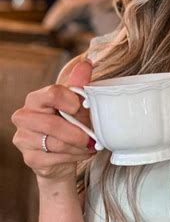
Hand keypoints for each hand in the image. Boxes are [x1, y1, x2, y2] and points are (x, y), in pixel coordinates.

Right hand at [11, 60, 94, 184]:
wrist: (61, 153)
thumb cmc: (68, 122)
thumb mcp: (75, 102)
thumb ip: (79, 83)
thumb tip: (86, 62)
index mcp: (35, 99)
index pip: (52, 94)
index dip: (71, 102)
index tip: (82, 108)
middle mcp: (24, 117)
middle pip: (52, 124)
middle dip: (78, 133)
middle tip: (94, 137)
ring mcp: (23, 138)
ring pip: (56, 143)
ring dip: (78, 146)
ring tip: (91, 145)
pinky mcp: (30, 157)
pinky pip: (56, 158)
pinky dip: (74, 157)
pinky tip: (82, 153)